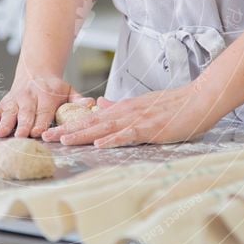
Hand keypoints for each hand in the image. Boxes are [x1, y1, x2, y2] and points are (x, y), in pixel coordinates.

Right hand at [0, 75, 87, 137]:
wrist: (36, 72)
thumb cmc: (54, 88)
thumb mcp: (69, 90)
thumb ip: (78, 99)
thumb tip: (91, 104)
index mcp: (46, 97)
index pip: (44, 112)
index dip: (41, 122)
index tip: (38, 132)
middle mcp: (28, 99)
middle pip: (26, 114)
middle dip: (23, 125)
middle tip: (20, 136)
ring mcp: (14, 102)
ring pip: (8, 113)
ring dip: (4, 124)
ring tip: (0, 134)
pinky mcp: (3, 104)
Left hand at [41, 84, 215, 147]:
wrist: (198, 99)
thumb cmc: (173, 106)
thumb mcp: (142, 105)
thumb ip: (120, 107)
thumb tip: (100, 106)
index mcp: (122, 109)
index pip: (90, 119)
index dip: (69, 126)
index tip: (51, 132)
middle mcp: (125, 112)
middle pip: (90, 123)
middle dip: (67, 131)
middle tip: (45, 138)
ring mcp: (137, 119)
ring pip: (104, 128)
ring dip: (82, 134)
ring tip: (63, 141)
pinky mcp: (150, 127)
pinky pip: (128, 134)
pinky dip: (113, 139)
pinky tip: (99, 144)